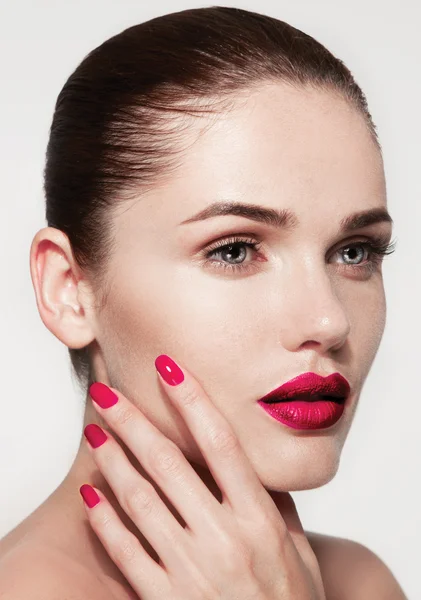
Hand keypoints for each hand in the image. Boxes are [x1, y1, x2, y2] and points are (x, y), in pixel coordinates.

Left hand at [80, 354, 325, 599]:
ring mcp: (192, 571)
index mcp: (259, 519)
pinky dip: (105, 520)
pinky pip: (127, 553)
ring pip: (141, 501)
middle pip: (169, 464)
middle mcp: (224, 538)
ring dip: (113, 460)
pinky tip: (90, 493)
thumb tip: (252, 461)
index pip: (221, 443)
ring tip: (95, 430)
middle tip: (108, 391)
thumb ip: (274, 505)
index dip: (193, 400)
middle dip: (134, 421)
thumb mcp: (297, 552)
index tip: (169, 368)